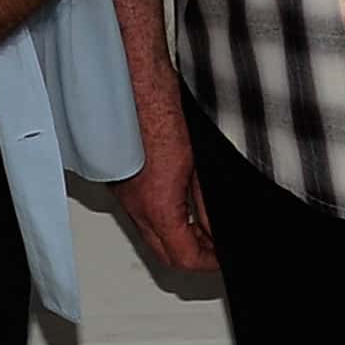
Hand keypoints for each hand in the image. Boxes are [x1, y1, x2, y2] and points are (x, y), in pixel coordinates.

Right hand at [115, 66, 216, 271]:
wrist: (132, 82)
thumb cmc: (160, 109)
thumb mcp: (199, 163)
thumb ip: (207, 204)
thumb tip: (218, 230)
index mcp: (157, 205)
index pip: (184, 258)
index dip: (210, 262)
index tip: (225, 256)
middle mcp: (134, 206)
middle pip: (165, 255)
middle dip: (193, 257)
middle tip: (217, 247)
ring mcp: (124, 196)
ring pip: (151, 236)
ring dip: (178, 238)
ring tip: (204, 227)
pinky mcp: (120, 182)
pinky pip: (141, 215)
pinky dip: (163, 219)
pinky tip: (181, 203)